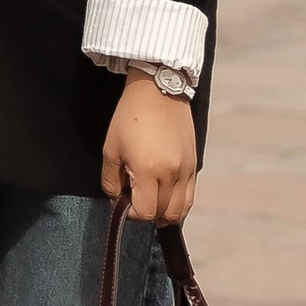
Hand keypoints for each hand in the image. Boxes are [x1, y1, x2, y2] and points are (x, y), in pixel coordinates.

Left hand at [102, 76, 196, 228]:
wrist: (158, 90)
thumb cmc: (129, 118)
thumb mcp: (110, 150)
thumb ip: (111, 181)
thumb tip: (118, 200)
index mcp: (149, 170)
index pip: (145, 212)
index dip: (131, 213)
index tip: (123, 199)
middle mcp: (172, 174)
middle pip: (164, 215)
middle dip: (146, 213)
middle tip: (134, 197)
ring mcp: (187, 170)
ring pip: (181, 210)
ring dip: (164, 213)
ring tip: (150, 199)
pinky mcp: (194, 164)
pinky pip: (190, 196)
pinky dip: (177, 202)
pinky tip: (164, 193)